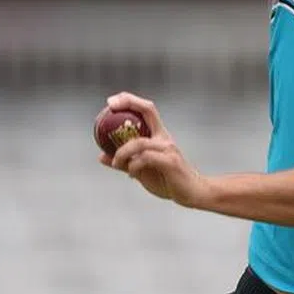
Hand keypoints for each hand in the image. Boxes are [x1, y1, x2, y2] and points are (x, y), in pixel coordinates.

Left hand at [98, 92, 210, 207]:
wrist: (192, 193)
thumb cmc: (168, 180)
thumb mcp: (142, 170)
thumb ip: (124, 161)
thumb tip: (102, 156)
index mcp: (159, 135)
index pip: (146, 109)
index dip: (130, 100)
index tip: (111, 102)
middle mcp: (164, 137)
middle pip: (148, 110)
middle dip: (129, 102)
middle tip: (110, 106)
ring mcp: (168, 148)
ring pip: (139, 142)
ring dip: (122, 152)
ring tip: (115, 163)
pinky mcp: (170, 161)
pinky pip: (145, 159)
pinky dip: (133, 165)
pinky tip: (131, 175)